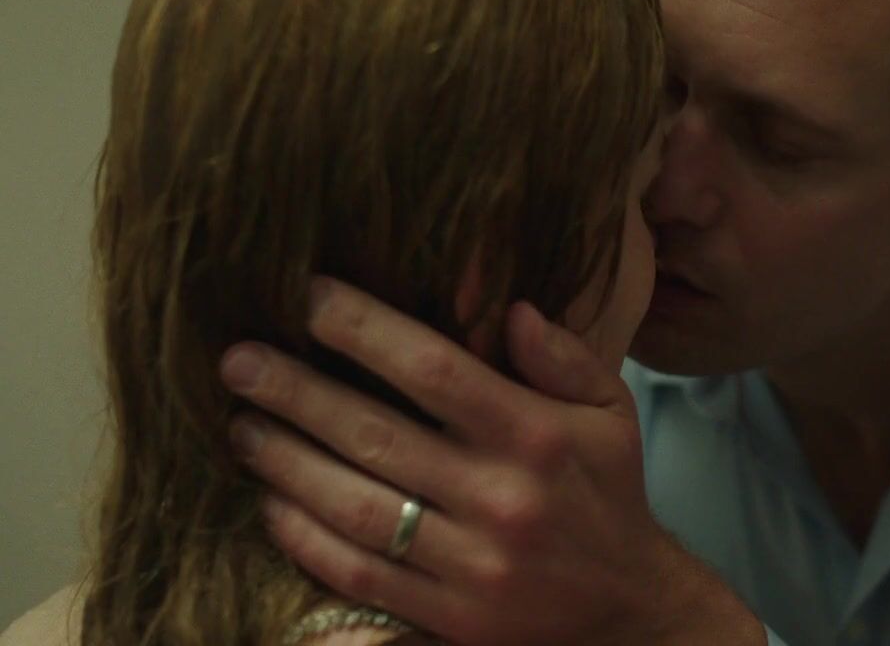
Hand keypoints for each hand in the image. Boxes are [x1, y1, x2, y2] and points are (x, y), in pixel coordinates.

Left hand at [221, 277, 763, 645]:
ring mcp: (473, 565)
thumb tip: (508, 308)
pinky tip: (272, 504)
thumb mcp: (611, 413)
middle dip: (296, 392)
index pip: (434, 369)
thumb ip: (565, 357)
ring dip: (287, 465)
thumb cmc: (609, 495)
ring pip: (355, 509)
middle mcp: (502, 497)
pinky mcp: (451, 618)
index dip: (363, 329)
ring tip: (242, 427)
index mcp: (537, 436)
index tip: (309, 298)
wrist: (629, 611)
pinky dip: (306, 541)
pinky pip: (360, 577)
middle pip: (376, 435)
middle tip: (237, 361)